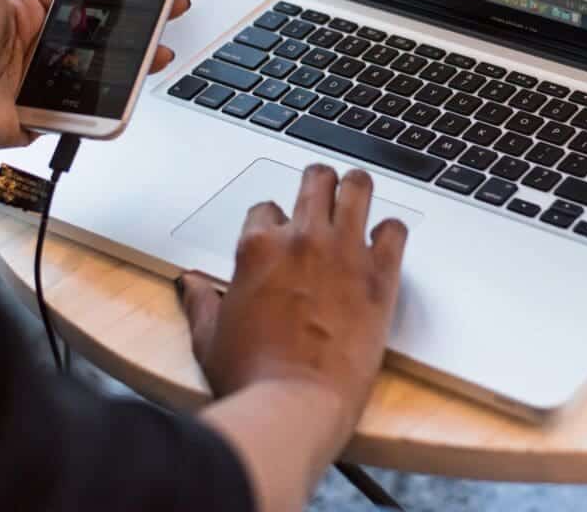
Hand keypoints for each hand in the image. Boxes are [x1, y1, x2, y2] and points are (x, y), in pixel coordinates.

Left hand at [0, 0, 189, 154]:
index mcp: (28, 9)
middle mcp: (41, 43)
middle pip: (103, 30)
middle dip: (138, 20)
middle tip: (170, 8)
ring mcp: (47, 78)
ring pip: (103, 67)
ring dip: (135, 59)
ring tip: (160, 49)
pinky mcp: (47, 111)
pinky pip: (87, 106)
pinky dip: (111, 101)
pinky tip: (132, 87)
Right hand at [181, 164, 407, 451]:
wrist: (294, 406)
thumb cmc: (251, 378)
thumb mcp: (209, 338)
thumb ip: (201, 302)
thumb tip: (191, 283)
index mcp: (258, 247)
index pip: (266, 208)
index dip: (273, 221)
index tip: (280, 236)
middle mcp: (302, 239)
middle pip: (316, 180)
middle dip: (318, 182)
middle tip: (323, 193)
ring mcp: (343, 251)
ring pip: (357, 187)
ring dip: (356, 189)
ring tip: (357, 196)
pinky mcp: (379, 275)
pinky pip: (395, 230)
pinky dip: (391, 232)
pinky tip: (385, 242)